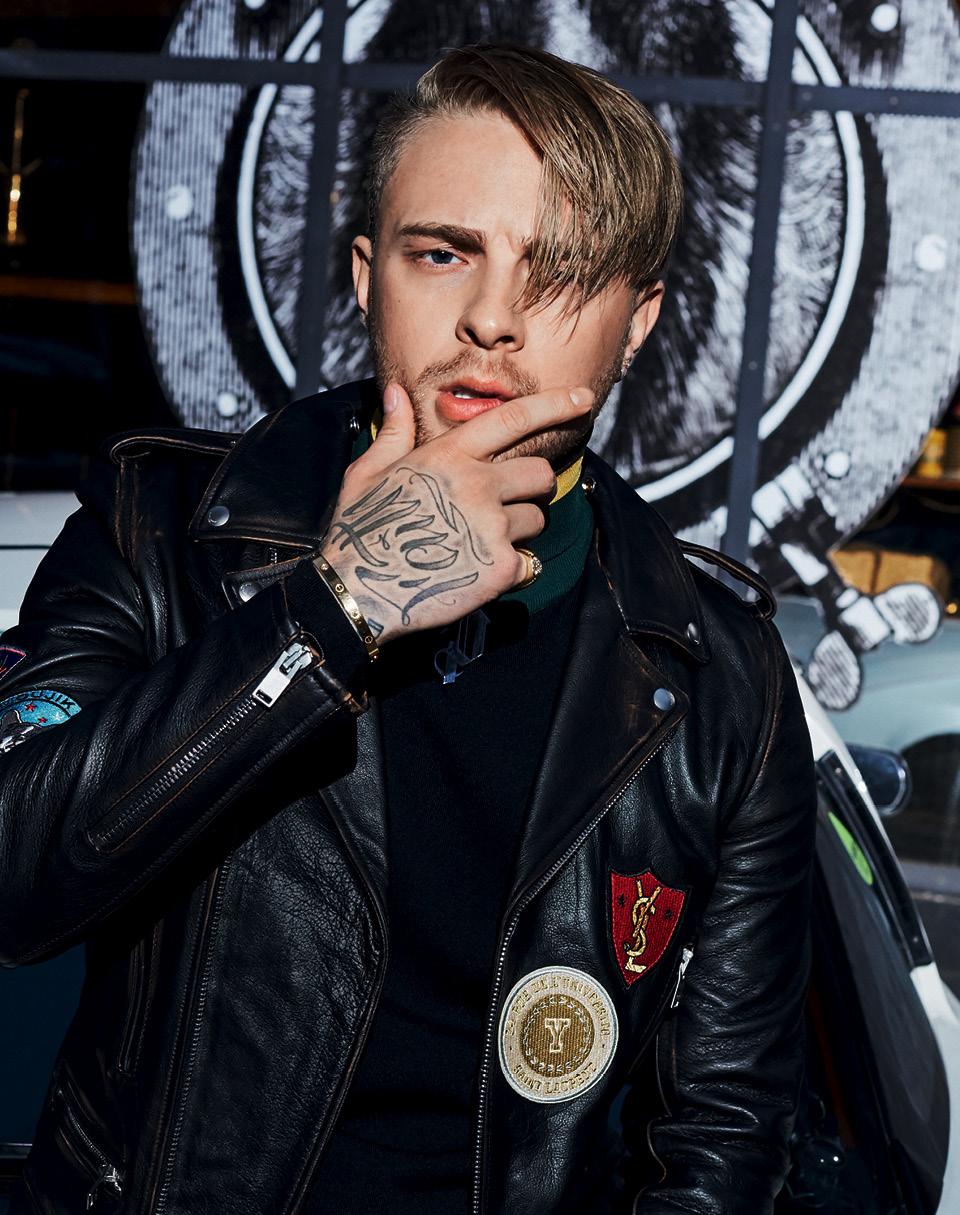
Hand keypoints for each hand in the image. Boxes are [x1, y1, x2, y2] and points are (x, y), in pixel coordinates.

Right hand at [318, 381, 593, 644]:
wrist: (355, 593)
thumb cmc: (358, 531)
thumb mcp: (365, 473)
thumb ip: (394, 432)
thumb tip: (395, 393)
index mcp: (449, 456)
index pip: (514, 419)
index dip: (554, 405)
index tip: (584, 398)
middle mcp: (477, 485)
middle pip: (540, 474)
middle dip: (531, 487)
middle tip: (503, 505)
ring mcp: (492, 527)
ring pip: (537, 520)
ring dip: (519, 531)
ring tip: (478, 543)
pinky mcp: (500, 568)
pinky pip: (530, 563)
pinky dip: (513, 571)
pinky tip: (479, 575)